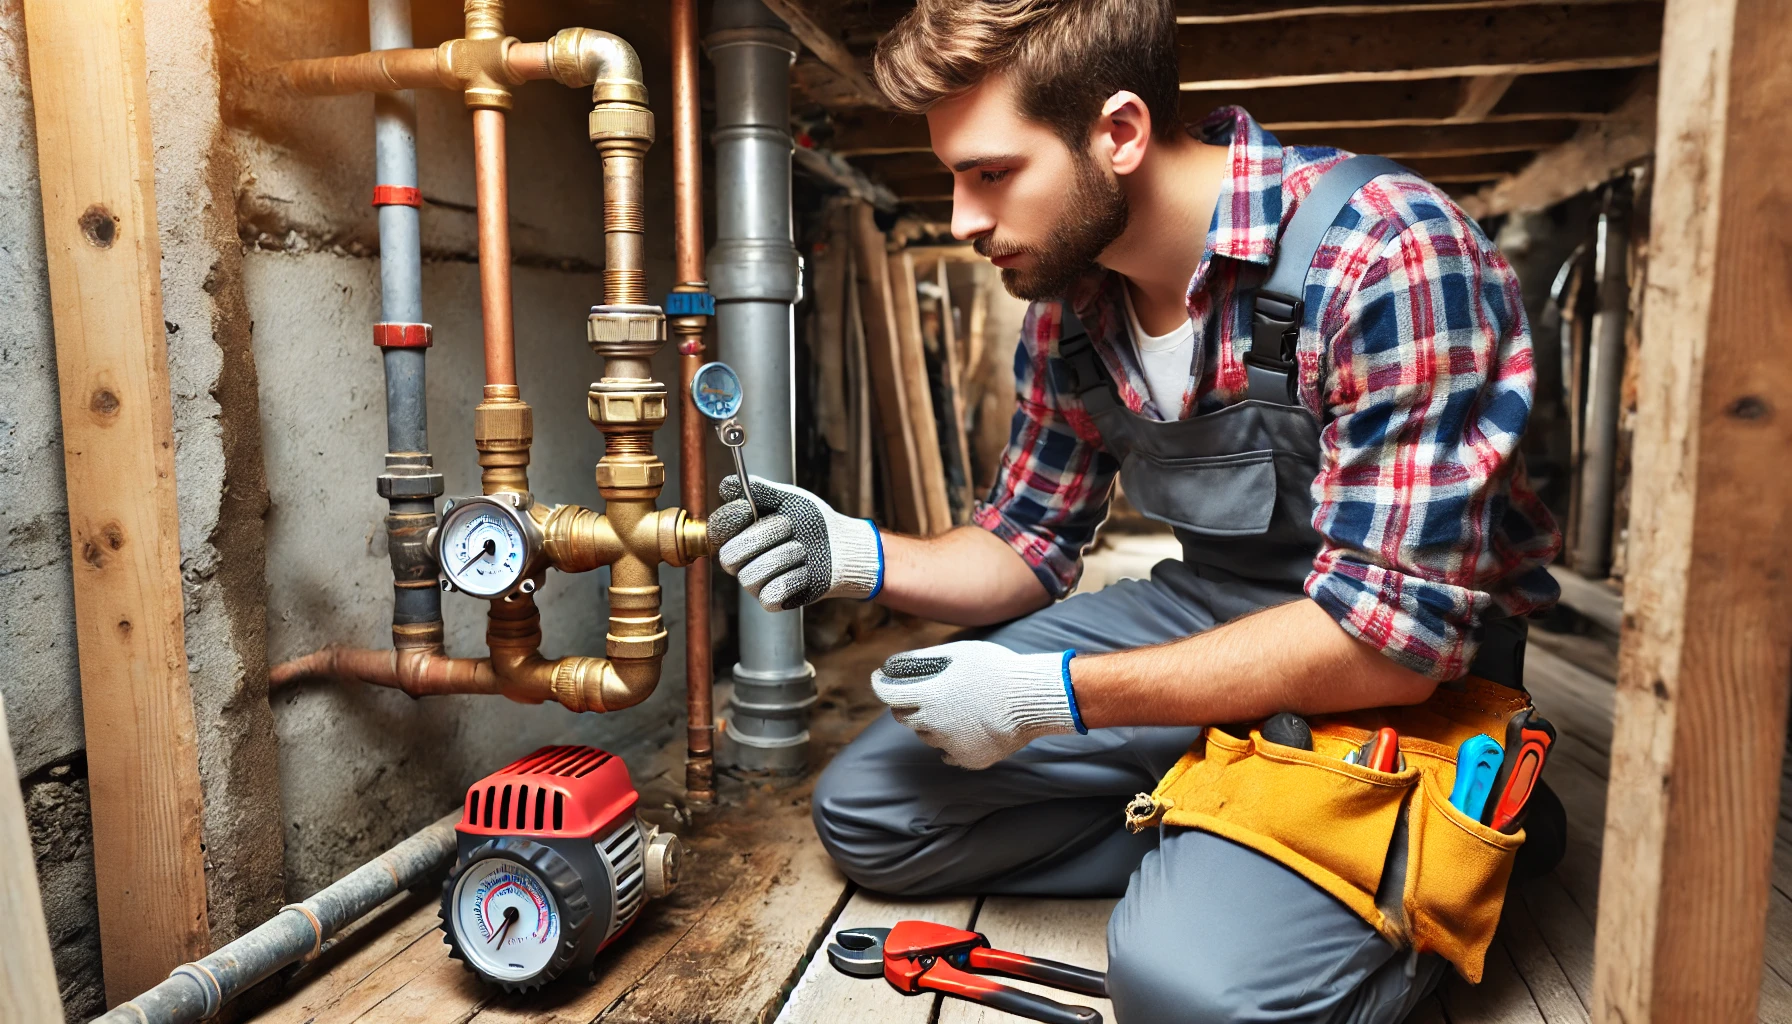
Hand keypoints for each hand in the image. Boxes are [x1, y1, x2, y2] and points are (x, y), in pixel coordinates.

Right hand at [709, 475, 882, 610]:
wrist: (841, 547)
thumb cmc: (810, 520)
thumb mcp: (788, 498)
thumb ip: (759, 490)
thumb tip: (727, 485)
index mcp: (738, 534)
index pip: (716, 530)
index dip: (730, 519)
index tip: (748, 507)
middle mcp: (741, 560)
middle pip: (729, 556)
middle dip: (763, 536)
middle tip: (788, 525)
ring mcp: (755, 582)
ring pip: (751, 576)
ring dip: (783, 556)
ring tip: (802, 549)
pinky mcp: (773, 600)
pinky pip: (771, 593)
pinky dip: (793, 578)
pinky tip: (806, 570)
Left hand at [871, 640, 1082, 769]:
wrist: (1032, 700)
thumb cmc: (996, 670)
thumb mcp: (958, 653)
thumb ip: (924, 659)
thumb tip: (895, 665)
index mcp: (928, 696)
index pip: (888, 695)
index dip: (880, 684)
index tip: (880, 678)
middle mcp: (933, 724)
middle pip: (903, 718)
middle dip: (904, 704)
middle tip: (915, 693)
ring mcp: (950, 745)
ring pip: (927, 735)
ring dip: (930, 722)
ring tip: (953, 708)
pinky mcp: (968, 760)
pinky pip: (949, 753)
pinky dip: (950, 742)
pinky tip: (964, 730)